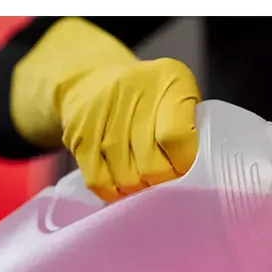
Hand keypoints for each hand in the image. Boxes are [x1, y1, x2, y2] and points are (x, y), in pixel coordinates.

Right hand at [61, 57, 199, 202]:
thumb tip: (191, 173)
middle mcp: (133, 91)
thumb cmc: (149, 97)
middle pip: (152, 165)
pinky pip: (99, 181)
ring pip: (127, 178)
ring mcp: (101, 114)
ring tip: (143, 179)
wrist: (92, 79)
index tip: (182, 167)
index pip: (177, 137)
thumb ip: (192, 125)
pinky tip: (122, 185)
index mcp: (170, 80)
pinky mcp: (79, 137)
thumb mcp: (179, 95)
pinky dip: (114, 192)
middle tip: (163, 178)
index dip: (182, 162)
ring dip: (139, 188)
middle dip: (162, 181)